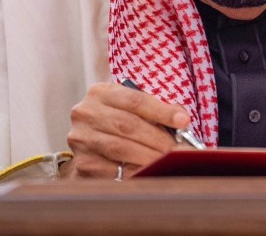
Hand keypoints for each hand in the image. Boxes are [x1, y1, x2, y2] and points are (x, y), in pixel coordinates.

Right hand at [66, 82, 190, 178]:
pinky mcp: (82, 163)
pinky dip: (134, 172)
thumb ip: (154, 110)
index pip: (135, 100)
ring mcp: (81, 138)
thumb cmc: (117, 122)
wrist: (89, 143)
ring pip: (120, 148)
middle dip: (158, 138)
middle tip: (180, 149)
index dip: (161, 111)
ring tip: (169, 161)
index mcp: (101, 92)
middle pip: (128, 125)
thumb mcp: (130, 108)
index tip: (184, 121)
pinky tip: (150, 173)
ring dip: (149, 156)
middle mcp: (86, 112)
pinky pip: (113, 171)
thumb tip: (182, 120)